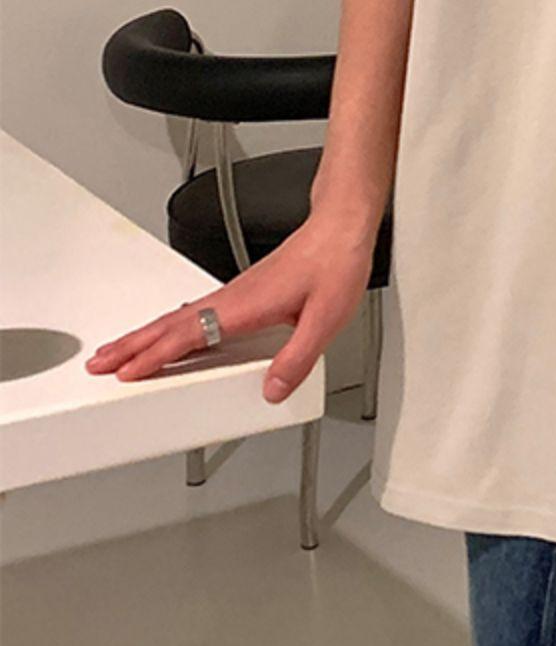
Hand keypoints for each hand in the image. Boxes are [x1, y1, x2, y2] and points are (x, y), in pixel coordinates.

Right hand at [84, 212, 377, 402]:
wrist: (340, 230)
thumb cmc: (334, 265)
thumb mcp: (325, 320)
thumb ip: (297, 358)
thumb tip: (273, 389)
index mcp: (245, 306)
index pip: (189, 335)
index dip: (156, 356)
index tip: (128, 373)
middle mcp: (233, 298)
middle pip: (169, 325)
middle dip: (131, 346)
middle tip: (100, 364)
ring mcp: (234, 294)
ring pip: (178, 317)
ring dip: (144, 335)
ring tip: (120, 352)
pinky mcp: (242, 292)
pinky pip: (195, 313)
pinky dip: (170, 326)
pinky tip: (168, 334)